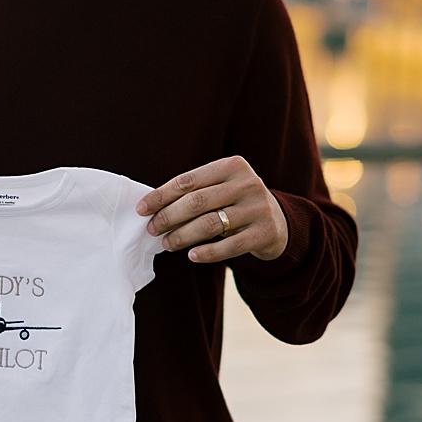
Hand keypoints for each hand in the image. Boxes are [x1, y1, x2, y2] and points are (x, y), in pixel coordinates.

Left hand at [138, 155, 288, 262]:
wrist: (279, 223)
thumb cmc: (236, 203)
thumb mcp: (221, 188)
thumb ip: (194, 192)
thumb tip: (150, 208)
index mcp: (232, 166)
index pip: (187, 181)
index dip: (160, 196)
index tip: (141, 209)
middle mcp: (248, 183)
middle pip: (196, 202)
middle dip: (168, 217)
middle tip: (152, 229)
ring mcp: (259, 208)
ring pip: (210, 224)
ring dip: (182, 236)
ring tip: (166, 244)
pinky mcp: (266, 232)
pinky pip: (230, 245)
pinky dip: (208, 252)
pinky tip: (192, 256)